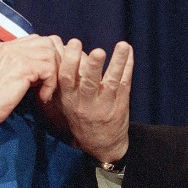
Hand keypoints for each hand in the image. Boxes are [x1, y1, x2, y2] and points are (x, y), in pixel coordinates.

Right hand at [0, 34, 61, 136]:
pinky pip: (49, 70)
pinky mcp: (22, 66)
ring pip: (51, 54)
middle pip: (47, 42)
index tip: (46, 76)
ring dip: (53, 74)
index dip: (47, 56)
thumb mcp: (2, 75)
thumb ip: (17, 67)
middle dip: (55, 62)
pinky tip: (42, 97)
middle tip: (51, 82)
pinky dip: (50, 85)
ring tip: (46, 90)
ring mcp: (16, 54)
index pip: (36, 40)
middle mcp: (11, 47)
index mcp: (5, 47)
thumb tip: (39, 69)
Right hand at [56, 38, 133, 163]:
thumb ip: (62, 80)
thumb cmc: (79, 117)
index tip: (73, 42)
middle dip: (93, 66)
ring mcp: (105, 104)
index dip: (70, 61)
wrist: (100, 144)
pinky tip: (129, 52)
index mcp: (69, 99)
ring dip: (118, 62)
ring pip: (112, 81)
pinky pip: (125, 82)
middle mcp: (86, 102)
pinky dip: (127, 66)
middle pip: (89, 82)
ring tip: (122, 46)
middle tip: (97, 52)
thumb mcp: (64, 103)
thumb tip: (58, 49)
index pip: (67, 79)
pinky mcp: (120, 104)